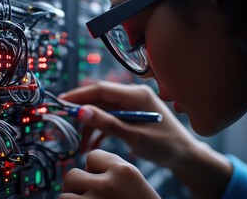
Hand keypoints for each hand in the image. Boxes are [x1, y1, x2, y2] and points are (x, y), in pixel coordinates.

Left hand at [59, 149, 160, 198]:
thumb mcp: (136, 184)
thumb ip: (113, 173)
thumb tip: (84, 170)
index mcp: (124, 172)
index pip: (92, 157)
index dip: (95, 171)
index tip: (105, 186)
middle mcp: (108, 186)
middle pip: (72, 176)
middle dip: (78, 188)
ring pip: (64, 197)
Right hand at [60, 81, 198, 167]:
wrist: (184, 156)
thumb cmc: (166, 145)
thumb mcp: (135, 136)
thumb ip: (108, 123)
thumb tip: (82, 111)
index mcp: (136, 95)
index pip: (101, 89)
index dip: (80, 95)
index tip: (61, 101)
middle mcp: (133, 96)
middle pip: (100, 99)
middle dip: (82, 112)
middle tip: (65, 123)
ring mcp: (132, 106)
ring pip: (103, 111)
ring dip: (91, 126)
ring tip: (81, 144)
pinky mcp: (131, 116)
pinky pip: (110, 119)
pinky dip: (100, 130)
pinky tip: (92, 144)